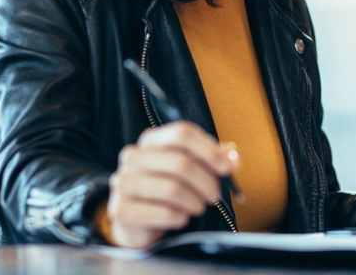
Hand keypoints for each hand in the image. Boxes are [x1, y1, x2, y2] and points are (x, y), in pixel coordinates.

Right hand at [105, 121, 239, 247]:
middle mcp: (133, 156)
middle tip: (215, 196)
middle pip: (180, 162)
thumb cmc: (167, 190)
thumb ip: (212, 159)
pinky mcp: (122, 210)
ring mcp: (123, 182)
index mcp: (150, 140)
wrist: (136, 222)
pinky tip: (181, 218)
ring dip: (194, 201)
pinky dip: (179, 217)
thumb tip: (233, 158)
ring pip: (172, 188)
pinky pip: (162, 212)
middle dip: (206, 182)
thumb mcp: (189, 169)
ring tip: (198, 207)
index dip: (209, 149)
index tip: (228, 168)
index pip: (182, 133)